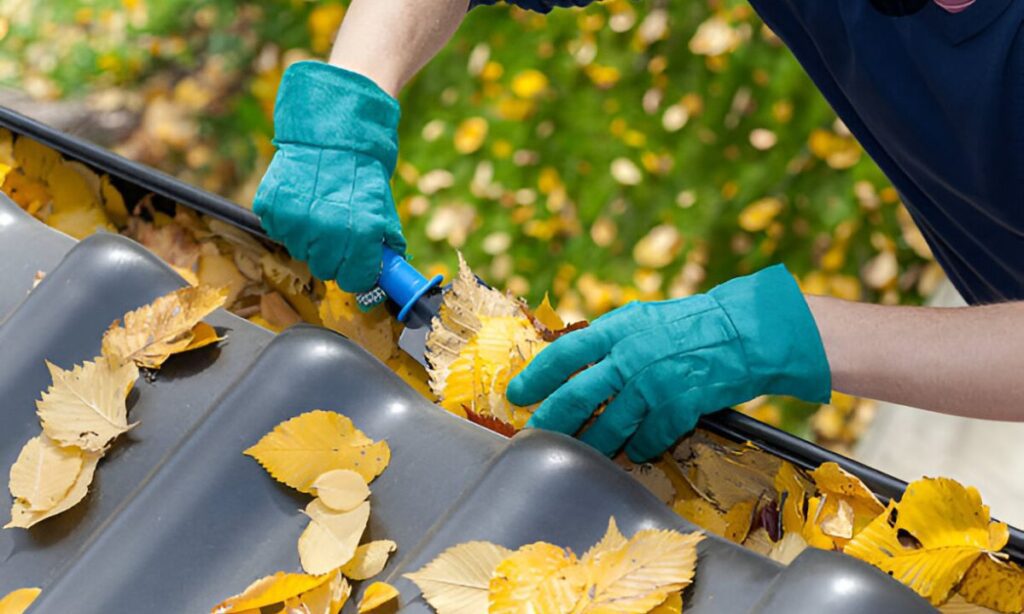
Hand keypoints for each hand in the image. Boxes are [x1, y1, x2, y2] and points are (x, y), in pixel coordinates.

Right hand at [254, 61, 405, 292]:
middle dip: (332, 256)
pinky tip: (300, 200)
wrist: (331, 129)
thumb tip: (387, 274)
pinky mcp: (272, 207)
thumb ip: (383, 243)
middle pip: (324, 269)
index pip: (355, 279)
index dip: (356, 274)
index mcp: (361, 232)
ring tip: (317, 209)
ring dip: (308, 238)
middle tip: (336, 233)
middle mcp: (328, 230)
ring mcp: (296, 220)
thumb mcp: (382, 206)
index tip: (356, 266)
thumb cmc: (361, 171)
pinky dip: (287, 221)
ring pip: (299, 251)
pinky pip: (278, 230)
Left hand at [506, 265, 831, 460]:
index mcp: (617, 329)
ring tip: (581, 452)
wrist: (742, 332)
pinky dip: (638, 448)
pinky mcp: (678, 408)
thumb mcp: (639, 318)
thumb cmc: (686, 324)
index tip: (517, 395)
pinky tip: (635, 449)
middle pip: (578, 397)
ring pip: (609, 427)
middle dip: (551, 421)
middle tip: (536, 434)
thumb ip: (605, 339)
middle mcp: (631, 357)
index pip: (563, 355)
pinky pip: (647, 440)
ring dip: (592, 445)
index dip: (535, 377)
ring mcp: (654, 384)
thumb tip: (567, 360)